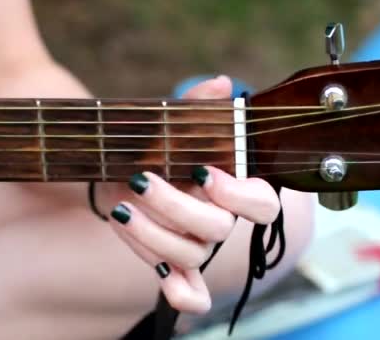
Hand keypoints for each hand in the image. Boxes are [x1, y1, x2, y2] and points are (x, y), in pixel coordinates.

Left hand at [95, 76, 280, 313]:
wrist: (117, 165)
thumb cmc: (151, 142)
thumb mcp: (169, 122)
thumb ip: (197, 107)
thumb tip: (221, 84)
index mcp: (229, 187)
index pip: (262, 204)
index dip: (239, 195)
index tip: (204, 172)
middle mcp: (218, 219)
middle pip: (218, 230)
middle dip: (176, 207)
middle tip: (141, 180)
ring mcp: (195, 245)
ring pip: (191, 256)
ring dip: (153, 234)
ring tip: (121, 206)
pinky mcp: (168, 262)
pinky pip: (189, 294)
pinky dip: (181, 295)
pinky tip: (161, 280)